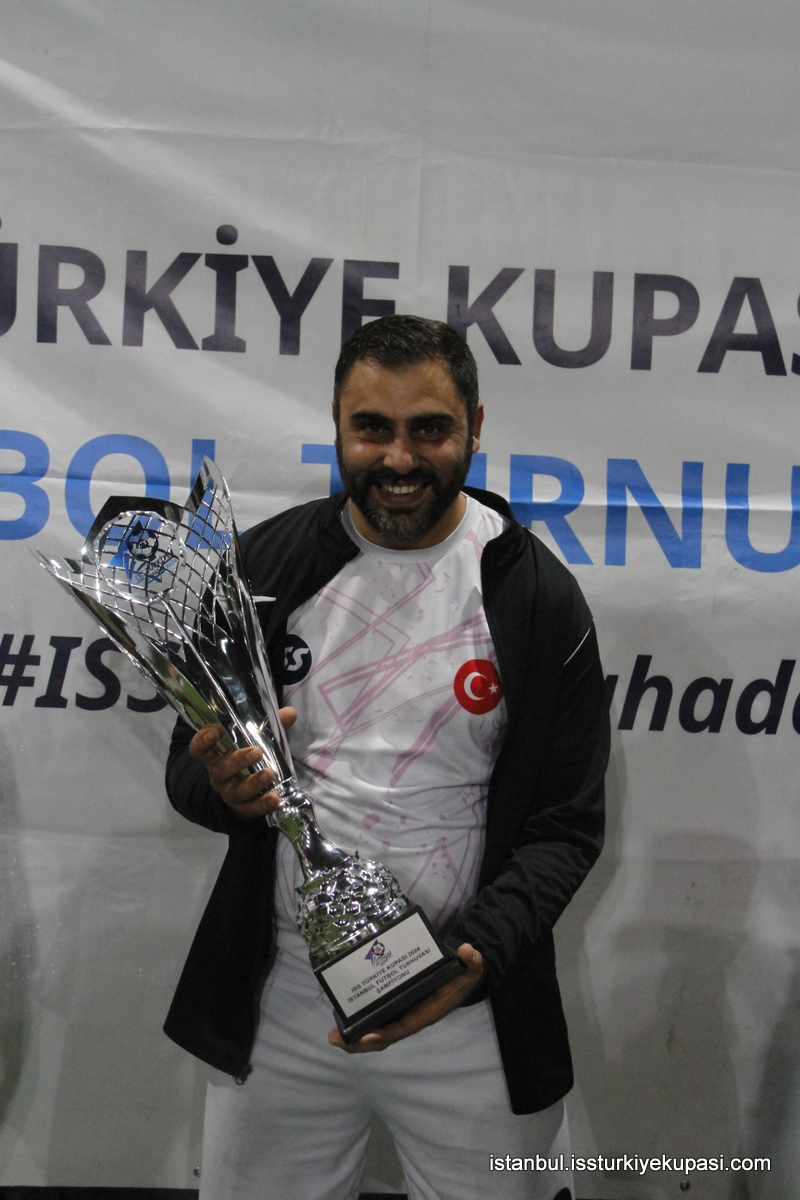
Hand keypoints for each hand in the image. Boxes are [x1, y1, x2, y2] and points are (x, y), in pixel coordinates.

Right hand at [188, 707, 297, 819]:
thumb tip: (290, 713)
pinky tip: (276, 799)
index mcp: (215, 755)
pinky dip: (264, 805)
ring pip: (237, 791)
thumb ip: (269, 726)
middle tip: (256, 752)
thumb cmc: (245, 756)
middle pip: (221, 769)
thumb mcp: (255, 739)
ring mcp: (229, 793)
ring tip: (269, 774)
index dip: (204, 740)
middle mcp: (218, 775)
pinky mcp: (243, 808)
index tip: (217, 730)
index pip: (199, 748)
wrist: (244, 790)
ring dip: (253, 783)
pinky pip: (251, 809)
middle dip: (238, 760)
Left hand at [327, 942, 482, 1052]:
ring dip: (355, 1036)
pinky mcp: (397, 1005)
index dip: (384, 1033)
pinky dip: (361, 1022)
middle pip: (383, 1036)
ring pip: (377, 1030)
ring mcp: (402, 1013)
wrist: (461, 977)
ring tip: (333, 1035)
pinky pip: (378, 1019)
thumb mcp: (471, 968)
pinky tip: (342, 1016)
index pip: (403, 1027)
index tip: (366, 1036)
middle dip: (359, 1042)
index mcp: (426, 1013)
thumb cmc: (463, 975)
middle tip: (334, 1038)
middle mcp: (411, 1017)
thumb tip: (468, 951)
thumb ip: (471, 961)